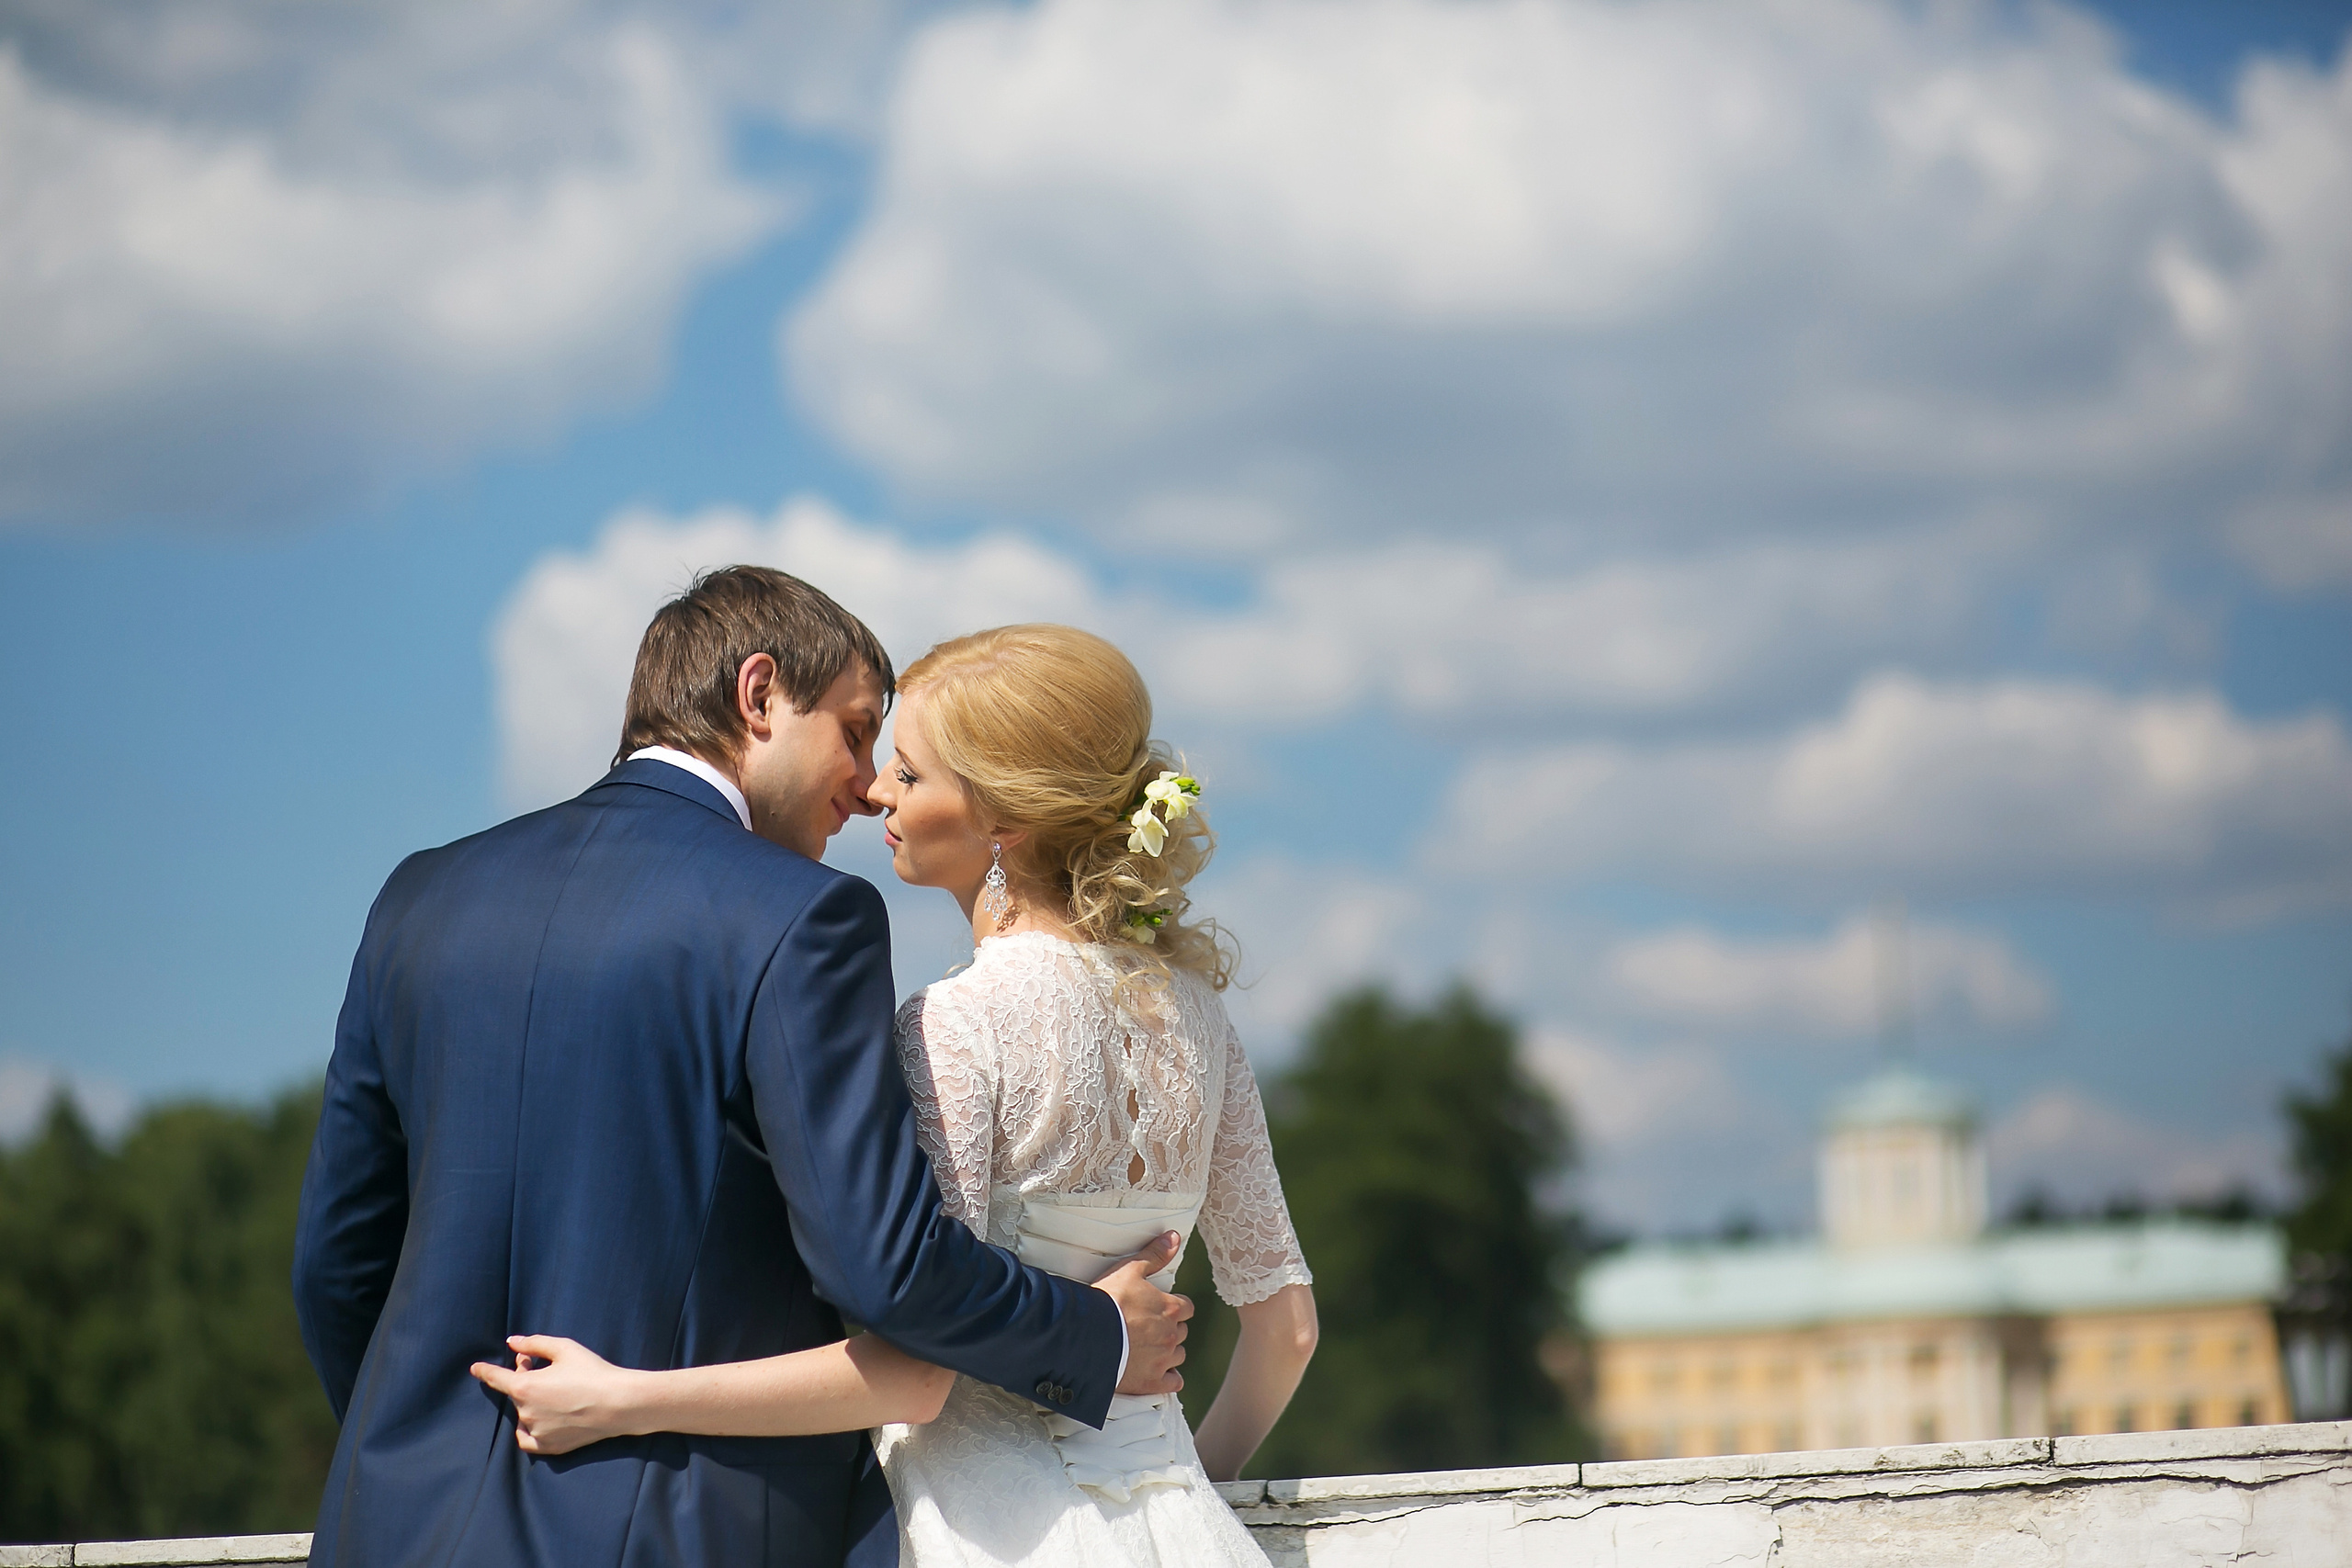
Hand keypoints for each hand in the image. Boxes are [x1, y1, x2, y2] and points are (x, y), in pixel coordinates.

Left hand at [468, 1335, 645, 1454]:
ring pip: (524, 1414)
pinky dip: (529, 1429)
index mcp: (524, 1387)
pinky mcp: (548, 1447)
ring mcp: (535, 1431)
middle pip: (516, 1392)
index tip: (475, 1368)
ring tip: (555, 1393)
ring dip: (531, 1402)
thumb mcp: (564, 1348)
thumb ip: (534, 1343)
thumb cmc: (592, 1372)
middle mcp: (524, 1412)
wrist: (617, 1404)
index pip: (496, 1378)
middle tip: (546, 1368)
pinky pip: (527, 1439)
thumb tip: (512, 1342)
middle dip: (526, 1378)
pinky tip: (542, 1419)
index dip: (484, 1371)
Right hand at [1096, 1231, 1192, 1396]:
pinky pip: (1174, 1382)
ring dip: (1168, 1352)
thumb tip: (1174, 1236)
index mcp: (1171, 1309)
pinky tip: (1156, 1373)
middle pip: (1181, 1332)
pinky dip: (1168, 1378)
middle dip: (1170, 1329)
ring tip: (1148, 1349)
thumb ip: (1155, 1254)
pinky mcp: (1152, 1381)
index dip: (1174, 1307)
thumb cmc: (1107, 1300)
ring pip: (1179, 1356)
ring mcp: (1163, 1360)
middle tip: (1147, 1327)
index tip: (1159, 1308)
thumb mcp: (1130, 1270)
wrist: (1087, 1336)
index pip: (1186, 1307)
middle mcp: (1172, 1335)